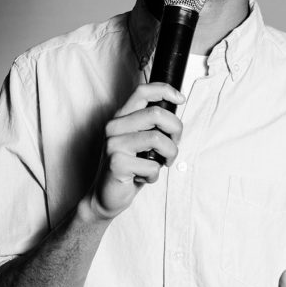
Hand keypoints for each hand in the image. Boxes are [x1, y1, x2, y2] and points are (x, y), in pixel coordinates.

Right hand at [86, 82, 183, 220]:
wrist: (105, 196)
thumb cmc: (128, 168)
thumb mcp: (139, 142)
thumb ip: (151, 126)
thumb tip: (175, 114)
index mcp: (121, 117)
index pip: (143, 91)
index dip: (165, 90)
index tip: (180, 98)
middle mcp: (114, 126)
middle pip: (156, 113)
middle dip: (176, 129)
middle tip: (175, 144)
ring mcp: (113, 144)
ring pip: (158, 139)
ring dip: (170, 154)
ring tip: (163, 163)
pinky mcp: (116, 162)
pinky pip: (151, 165)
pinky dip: (155, 175)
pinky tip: (145, 177)